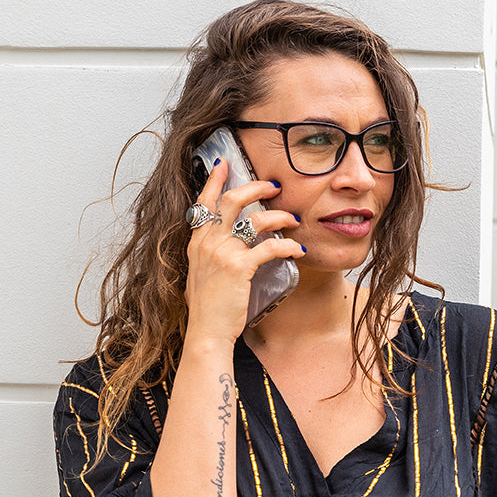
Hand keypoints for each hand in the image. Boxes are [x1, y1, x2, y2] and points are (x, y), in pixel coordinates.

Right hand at [185, 160, 304, 345]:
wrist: (207, 333)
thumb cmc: (208, 309)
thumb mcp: (201, 274)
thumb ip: (210, 254)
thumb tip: (227, 244)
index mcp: (197, 242)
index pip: (204, 202)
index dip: (214, 180)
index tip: (223, 163)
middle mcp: (208, 242)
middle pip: (232, 200)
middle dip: (256, 186)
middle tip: (275, 185)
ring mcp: (223, 253)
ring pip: (256, 220)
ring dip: (280, 216)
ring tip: (293, 218)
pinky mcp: (240, 267)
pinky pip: (270, 247)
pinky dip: (288, 245)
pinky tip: (298, 249)